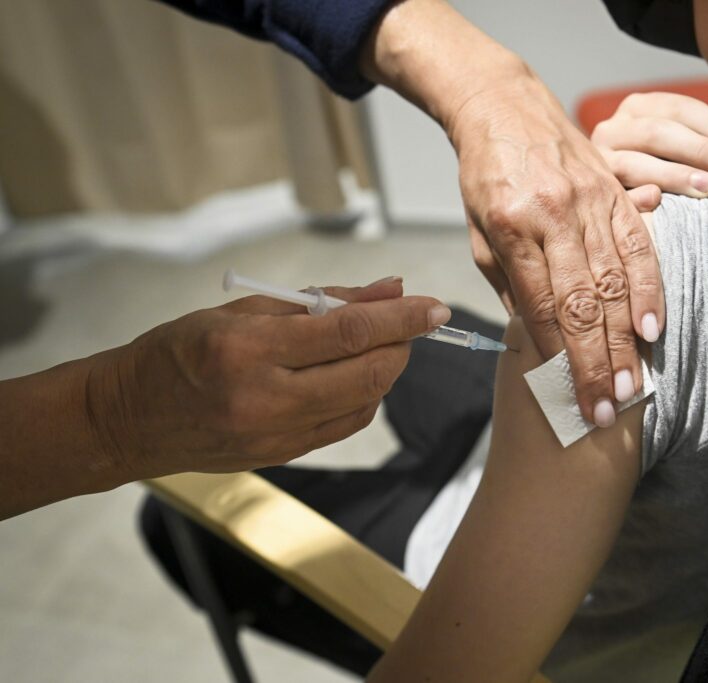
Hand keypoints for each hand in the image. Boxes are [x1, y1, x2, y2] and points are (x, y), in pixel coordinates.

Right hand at [88, 278, 449, 476]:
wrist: (129, 419)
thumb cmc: (180, 351)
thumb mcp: (244, 308)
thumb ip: (322, 300)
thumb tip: (390, 289)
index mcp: (248, 349)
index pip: (348, 331)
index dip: (402, 318)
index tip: (434, 307)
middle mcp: (265, 398)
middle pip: (368, 374)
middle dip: (403, 345)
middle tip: (411, 323)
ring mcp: (275, 436)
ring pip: (365, 402)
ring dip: (386, 370)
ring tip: (377, 344)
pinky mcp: (283, 457)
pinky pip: (346, 425)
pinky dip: (364, 395)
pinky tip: (353, 374)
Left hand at [362, 0, 664, 424]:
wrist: (506, 109)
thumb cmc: (486, 179)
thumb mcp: (480, 236)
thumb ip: (510, 288)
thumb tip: (539, 342)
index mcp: (511, 229)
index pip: (543, 306)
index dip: (562, 359)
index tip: (575, 400)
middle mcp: (554, 216)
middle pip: (583, 302)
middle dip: (597, 363)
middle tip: (608, 409)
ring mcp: (589, 202)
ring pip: (615, 281)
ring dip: (625, 340)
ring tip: (632, 384)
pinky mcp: (615, 192)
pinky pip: (640, 246)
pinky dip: (650, 289)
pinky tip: (654, 328)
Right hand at [591, 92, 707, 199]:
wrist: (602, 193)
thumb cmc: (660, 168)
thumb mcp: (678, 143)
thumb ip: (706, 140)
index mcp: (638, 108)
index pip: (679, 109)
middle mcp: (613, 129)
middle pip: (657, 133)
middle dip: (700, 150)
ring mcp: (598, 162)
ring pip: (634, 164)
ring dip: (673, 175)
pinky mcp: (593, 194)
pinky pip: (614, 197)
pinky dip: (635, 200)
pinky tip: (656, 201)